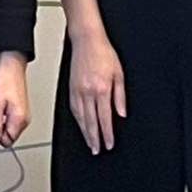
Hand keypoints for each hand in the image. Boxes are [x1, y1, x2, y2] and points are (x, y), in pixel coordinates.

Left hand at [0, 51, 29, 147]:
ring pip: (8, 128)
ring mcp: (23, 114)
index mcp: (19, 120)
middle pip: (8, 136)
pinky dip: (3, 115)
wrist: (11, 66)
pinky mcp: (20, 109)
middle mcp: (24, 119)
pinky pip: (10, 119)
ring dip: (0, 121)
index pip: (7, 142)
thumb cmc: (4, 81)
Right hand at [67, 28, 125, 154]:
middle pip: (90, 122)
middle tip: (97, 150)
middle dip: (94, 138)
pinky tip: (80, 125)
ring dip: (85, 132)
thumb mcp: (119, 74)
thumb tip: (121, 113)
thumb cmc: (104, 53)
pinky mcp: (71, 88)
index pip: (104, 118)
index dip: (107, 134)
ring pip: (80, 118)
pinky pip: (73, 109)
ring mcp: (77, 91)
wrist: (87, 41)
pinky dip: (77, 120)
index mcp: (101, 90)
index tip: (108, 144)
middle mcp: (88, 92)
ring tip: (89, 143)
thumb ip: (120, 96)